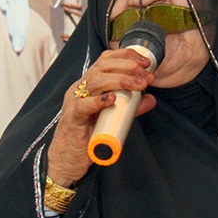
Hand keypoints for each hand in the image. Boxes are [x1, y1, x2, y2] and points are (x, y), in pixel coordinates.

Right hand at [46, 48, 156, 186]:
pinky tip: (111, 99)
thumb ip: (130, 108)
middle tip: (146, 76)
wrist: (67, 161)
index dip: (125, 56)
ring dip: (120, 80)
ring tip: (138, 85)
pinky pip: (83, 105)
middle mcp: (79, 89)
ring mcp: (74, 102)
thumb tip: (151, 99)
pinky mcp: (73, 118)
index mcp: (88, 85)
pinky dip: (97, 101)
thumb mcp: (113, 118)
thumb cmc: (87, 138)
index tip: (145, 62)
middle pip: (101, 67)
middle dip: (127, 67)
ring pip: (95, 82)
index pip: (105, 60)